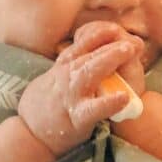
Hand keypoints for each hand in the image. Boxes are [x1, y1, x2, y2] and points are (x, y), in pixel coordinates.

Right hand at [17, 23, 142, 155]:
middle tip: (132, 40)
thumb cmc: (45, 104)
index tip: (115, 27)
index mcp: (63, 67)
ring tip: (129, 51)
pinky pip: (94, 109)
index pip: (81, 44)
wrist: (29, 133)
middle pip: (89, 55)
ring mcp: (71, 96)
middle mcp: (66, 76)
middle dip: (110, 44)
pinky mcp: (76, 117)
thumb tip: (92, 53)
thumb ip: (71, 65)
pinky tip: (124, 97)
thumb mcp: (54, 78)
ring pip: (90, 73)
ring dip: (109, 59)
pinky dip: (109, 102)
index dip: (99, 33)